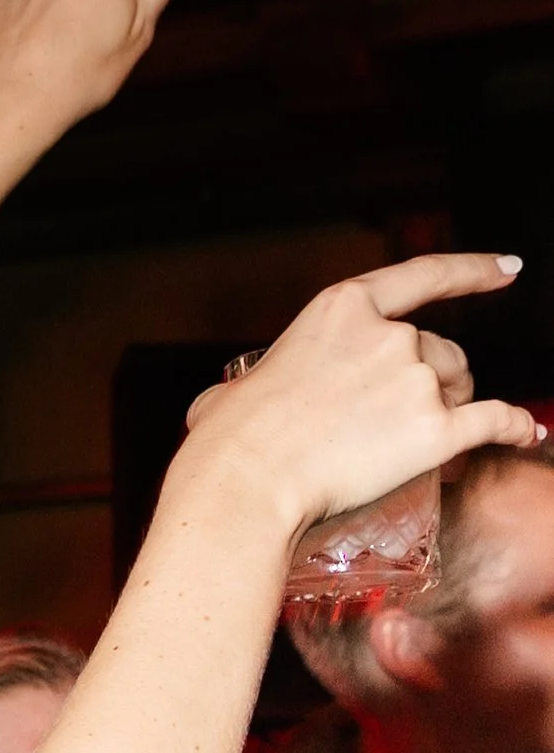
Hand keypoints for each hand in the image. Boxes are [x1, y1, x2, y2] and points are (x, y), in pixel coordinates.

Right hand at [168, 251, 540, 543]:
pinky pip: (493, 423)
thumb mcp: (236, 388)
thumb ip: (253, 385)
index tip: (506, 270)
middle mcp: (388, 335)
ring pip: (460, 388)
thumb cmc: (231, 442)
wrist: (248, 482)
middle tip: (405, 422)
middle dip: (435, 381)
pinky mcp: (435, 430)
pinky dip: (513, 429)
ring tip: (419, 446)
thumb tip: (228, 406)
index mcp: (342, 309)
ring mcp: (415, 380)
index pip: (422, 277)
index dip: (471, 272)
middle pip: (439, 349)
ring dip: (451, 410)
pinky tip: (525, 436)